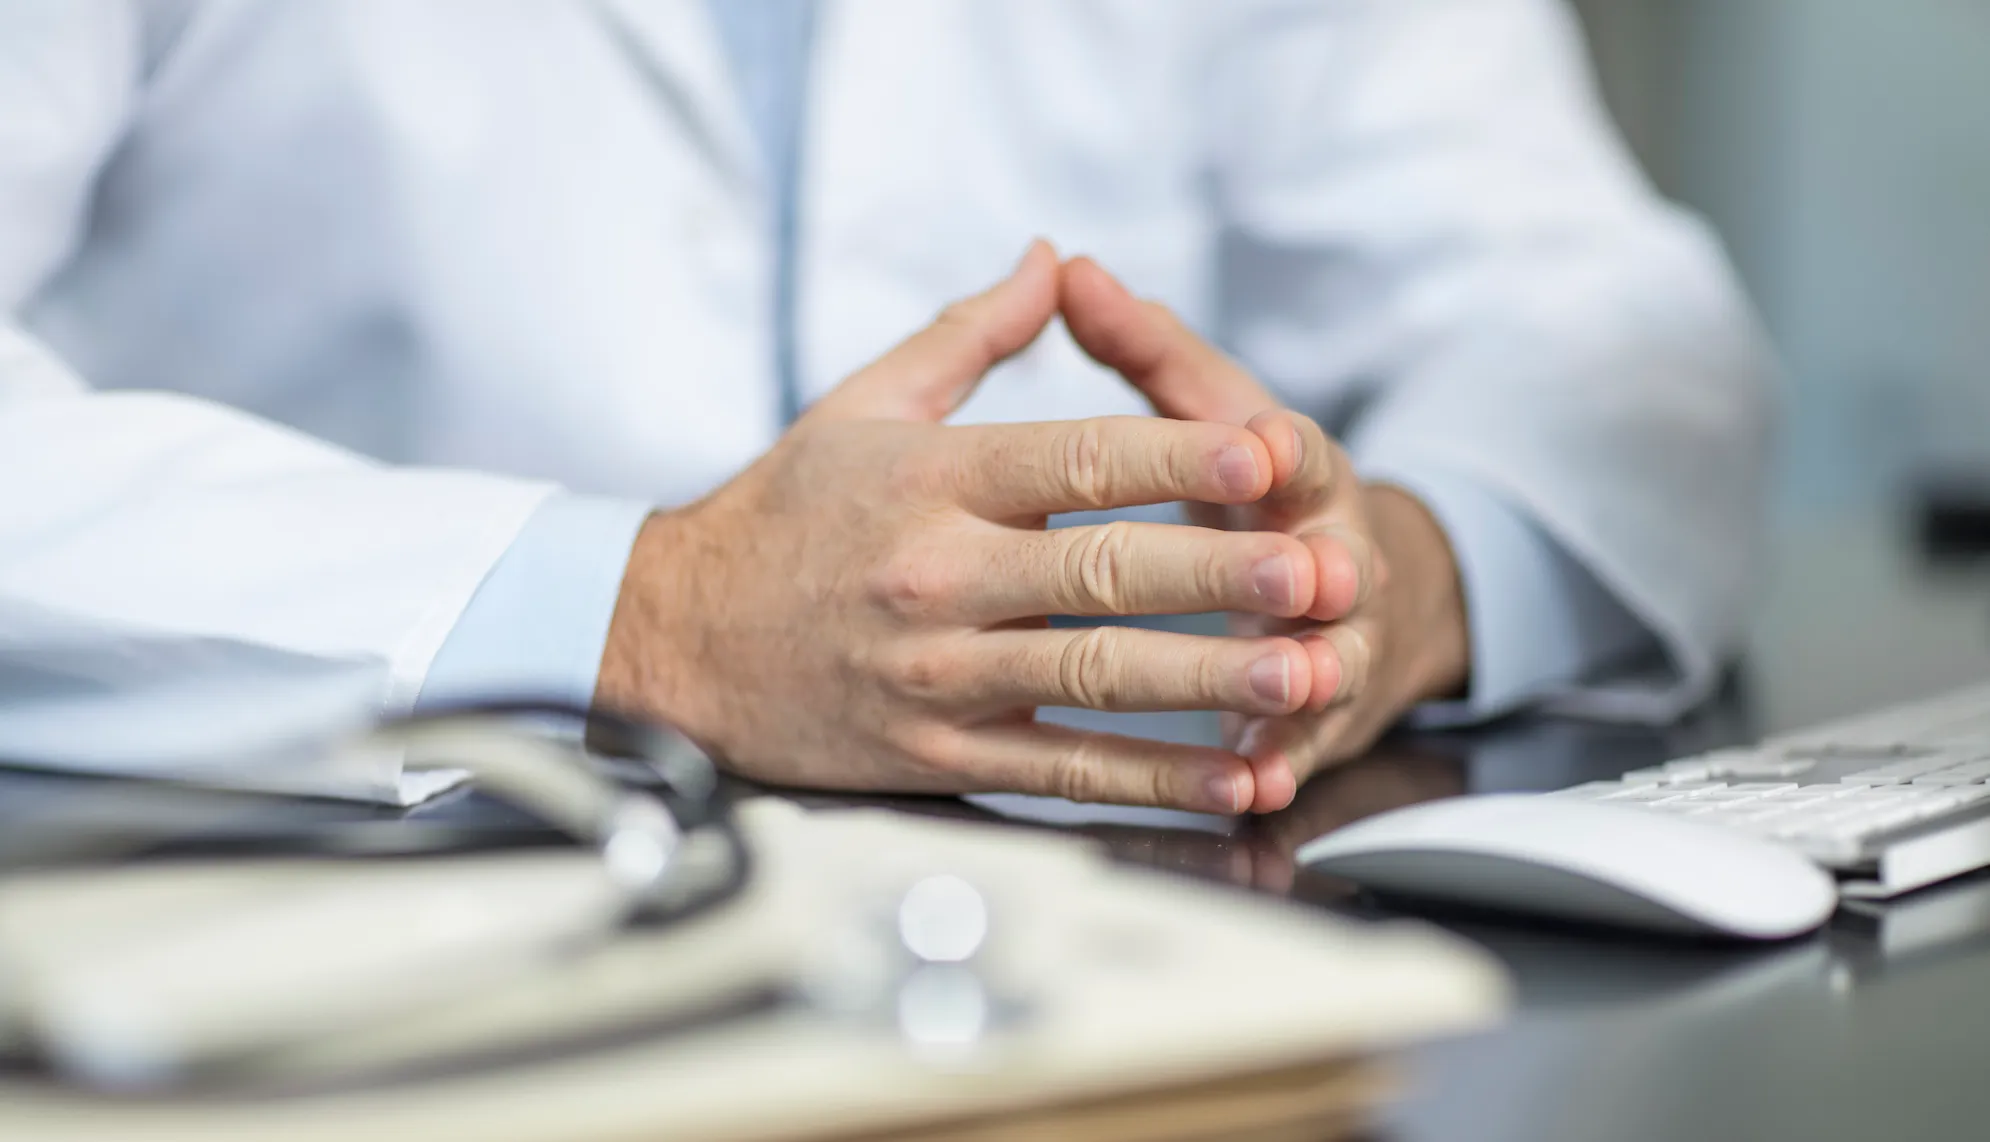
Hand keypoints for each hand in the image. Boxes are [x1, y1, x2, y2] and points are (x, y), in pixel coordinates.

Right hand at [597, 243, 1333, 812]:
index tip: (1259, 452)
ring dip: (1207, 679)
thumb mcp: (861, 404)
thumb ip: (968, 334)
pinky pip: (1061, 769)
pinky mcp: (938, 751)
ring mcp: (937, 673)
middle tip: (1313, 569)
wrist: (675, 642)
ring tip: (1298, 673)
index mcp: (930, 478)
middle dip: (1220, 570)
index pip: (1073, 459)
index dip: (1175, 454)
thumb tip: (1049, 260)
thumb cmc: (779, 517)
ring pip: (1094, 677)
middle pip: (1102, 570)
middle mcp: (937, 574)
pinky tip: (1227, 774)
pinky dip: (1151, 776)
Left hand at [1059, 257, 1471, 811]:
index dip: (1282, 446)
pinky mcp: (1310, 722)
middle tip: (1304, 576)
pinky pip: (1295, 749)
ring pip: (1323, 662)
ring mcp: (1326, 645)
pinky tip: (1251, 785)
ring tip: (1292, 686)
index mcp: (1296, 475)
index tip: (1265, 440)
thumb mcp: (1214, 412)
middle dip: (1309, 569)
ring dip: (1304, 676)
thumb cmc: (1251, 486)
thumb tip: (1067, 265)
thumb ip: (1144, 350)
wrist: (1342, 588)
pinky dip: (1276, 766)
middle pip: (1324, 561)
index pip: (1299, 451)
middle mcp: (1326, 557)